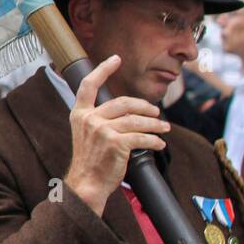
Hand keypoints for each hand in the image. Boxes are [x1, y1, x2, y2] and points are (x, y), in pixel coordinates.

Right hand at [63, 55, 169, 215]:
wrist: (85, 184)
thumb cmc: (90, 161)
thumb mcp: (87, 135)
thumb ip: (99, 119)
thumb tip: (128, 111)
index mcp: (80, 114)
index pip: (89, 85)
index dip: (104, 69)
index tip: (116, 59)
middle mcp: (89, 119)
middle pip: (123, 102)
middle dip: (145, 107)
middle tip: (156, 113)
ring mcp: (102, 130)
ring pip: (136, 121)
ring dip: (155, 125)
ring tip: (164, 129)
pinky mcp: (116, 143)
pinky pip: (142, 138)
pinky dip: (154, 141)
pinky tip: (159, 144)